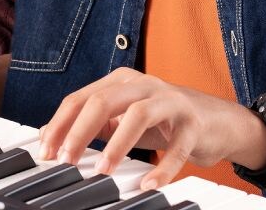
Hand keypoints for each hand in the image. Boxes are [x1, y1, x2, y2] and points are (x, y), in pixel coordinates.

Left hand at [39, 68, 265, 189]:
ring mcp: (170, 100)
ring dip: (116, 145)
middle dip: (78, 133)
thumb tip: (49, 134)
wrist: (219, 122)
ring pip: (137, 115)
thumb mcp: (123, 119)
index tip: (46, 151)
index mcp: (121, 81)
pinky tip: (149, 184)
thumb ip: (93, 124)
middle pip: (102, 101)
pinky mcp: (194, 122)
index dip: (60, 125)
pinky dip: (162, 168)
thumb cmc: (165, 121)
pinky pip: (176, 146)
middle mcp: (143, 84)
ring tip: (103, 171)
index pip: (80, 99)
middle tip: (66, 161)